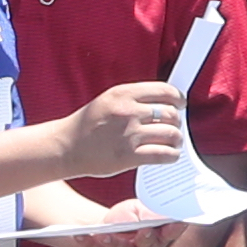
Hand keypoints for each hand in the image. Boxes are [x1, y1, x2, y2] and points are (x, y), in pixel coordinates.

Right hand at [54, 80, 190, 179]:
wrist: (66, 147)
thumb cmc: (87, 125)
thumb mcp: (108, 101)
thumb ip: (134, 100)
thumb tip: (165, 105)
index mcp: (123, 94)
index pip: (164, 91)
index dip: (177, 98)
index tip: (180, 104)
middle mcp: (128, 112)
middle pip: (170, 113)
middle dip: (177, 121)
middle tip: (174, 127)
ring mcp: (129, 134)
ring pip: (171, 134)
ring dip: (177, 139)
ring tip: (174, 142)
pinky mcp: (129, 156)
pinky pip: (163, 154)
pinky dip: (172, 155)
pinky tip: (170, 155)